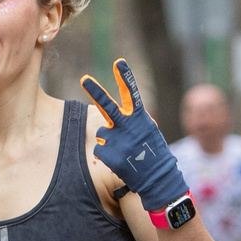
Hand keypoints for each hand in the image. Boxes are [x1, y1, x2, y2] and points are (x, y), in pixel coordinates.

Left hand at [79, 59, 189, 213]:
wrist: (157, 179)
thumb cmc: (153, 153)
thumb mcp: (148, 131)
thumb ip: (131, 122)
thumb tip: (111, 123)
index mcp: (140, 118)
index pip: (132, 93)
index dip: (125, 77)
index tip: (118, 62)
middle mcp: (128, 127)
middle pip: (108, 106)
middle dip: (95, 91)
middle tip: (84, 79)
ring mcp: (118, 141)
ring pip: (101, 133)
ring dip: (107, 140)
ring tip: (122, 150)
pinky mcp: (109, 155)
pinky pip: (99, 149)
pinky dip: (105, 154)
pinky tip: (118, 160)